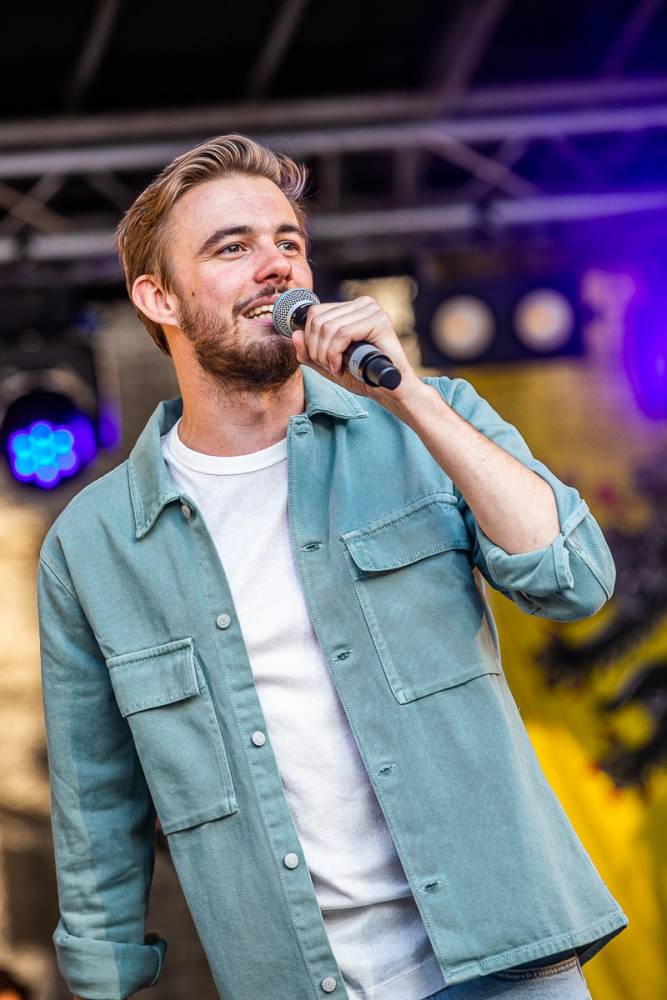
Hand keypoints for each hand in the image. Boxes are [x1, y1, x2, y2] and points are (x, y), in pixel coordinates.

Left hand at [290, 295, 420, 402]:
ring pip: (328, 327)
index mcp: (352, 308)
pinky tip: (341, 368)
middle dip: (316, 349)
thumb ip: (309, 352)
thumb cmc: (362, 377)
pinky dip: (335, 354)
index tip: (321, 361)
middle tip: (328, 367)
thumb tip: (294, 334)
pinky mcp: (379, 321)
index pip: (315, 312)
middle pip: (318, 319)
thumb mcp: (327, 364)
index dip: (309, 339)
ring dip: (325, 355)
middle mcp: (363, 304)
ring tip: (335, 369)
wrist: (390, 392)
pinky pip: (342, 334)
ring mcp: (372, 310)